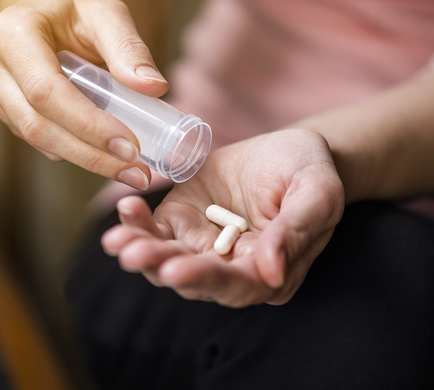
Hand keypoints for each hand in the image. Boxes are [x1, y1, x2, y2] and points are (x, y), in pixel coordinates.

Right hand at [0, 0, 167, 189]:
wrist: (53, 9)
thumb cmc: (79, 8)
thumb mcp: (108, 13)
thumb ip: (130, 47)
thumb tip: (155, 87)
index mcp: (10, 31)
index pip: (46, 91)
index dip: (88, 124)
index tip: (130, 145)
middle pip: (38, 125)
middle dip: (91, 154)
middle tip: (137, 172)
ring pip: (38, 140)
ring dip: (88, 160)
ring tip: (133, 171)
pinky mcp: (6, 111)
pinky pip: (41, 141)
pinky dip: (78, 153)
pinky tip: (111, 158)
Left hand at [101, 129, 344, 306]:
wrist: (290, 149)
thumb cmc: (311, 172)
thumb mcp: (317, 193)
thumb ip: (297, 230)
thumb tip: (271, 272)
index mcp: (270, 273)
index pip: (236, 285)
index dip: (206, 279)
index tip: (177, 271)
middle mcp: (232, 268)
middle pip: (194, 278)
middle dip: (161, 267)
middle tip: (134, 255)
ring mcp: (203, 247)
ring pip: (167, 260)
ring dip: (141, 251)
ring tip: (117, 240)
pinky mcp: (182, 223)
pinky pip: (156, 230)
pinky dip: (137, 222)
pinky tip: (126, 207)